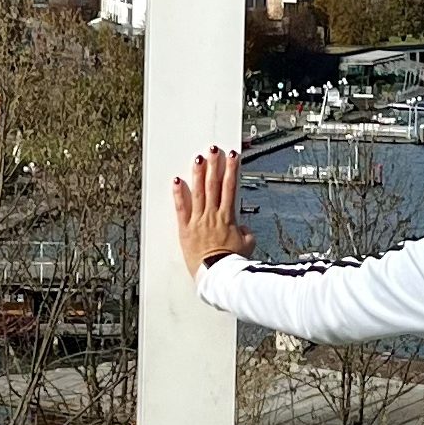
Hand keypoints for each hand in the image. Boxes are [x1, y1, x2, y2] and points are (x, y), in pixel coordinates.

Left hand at [171, 146, 254, 278]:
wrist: (217, 275)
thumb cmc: (231, 263)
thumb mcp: (246, 246)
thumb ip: (246, 233)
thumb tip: (244, 229)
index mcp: (228, 218)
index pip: (230, 188)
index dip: (231, 170)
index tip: (232, 157)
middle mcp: (212, 215)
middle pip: (214, 184)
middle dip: (214, 165)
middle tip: (214, 150)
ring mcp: (198, 220)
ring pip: (198, 191)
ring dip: (198, 173)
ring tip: (198, 158)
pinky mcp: (185, 229)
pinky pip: (181, 208)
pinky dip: (178, 193)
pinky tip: (177, 180)